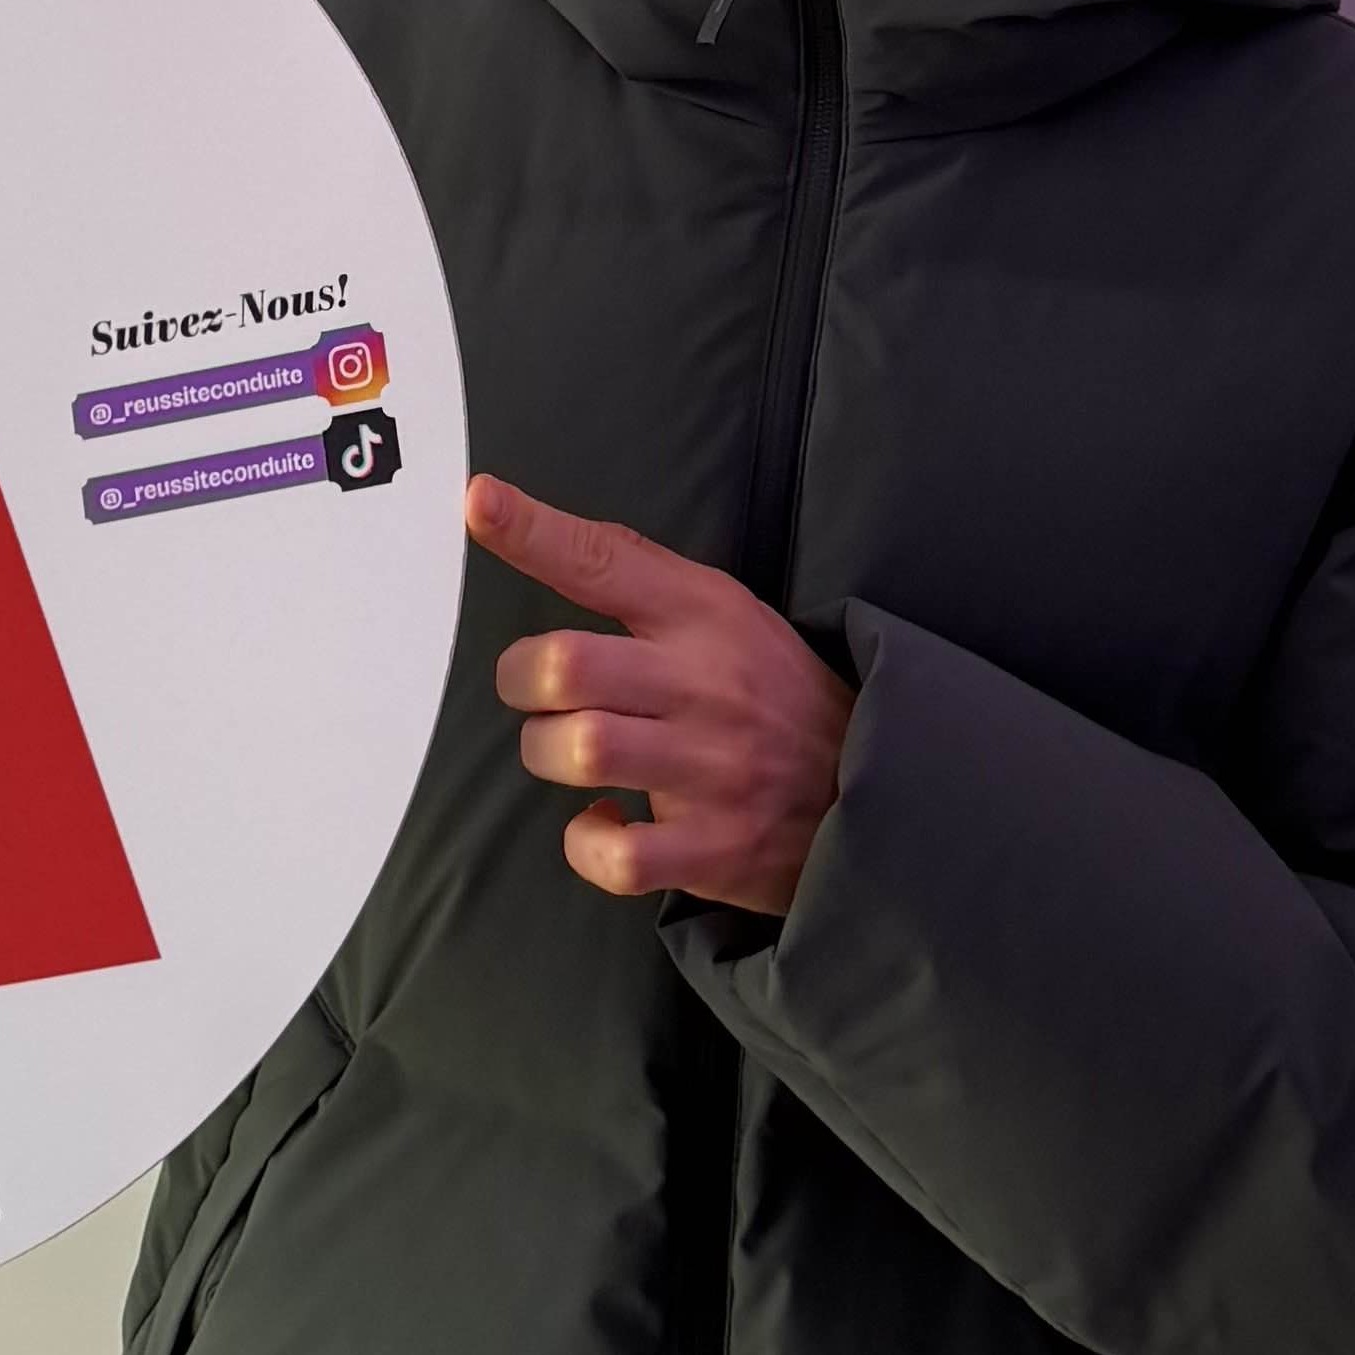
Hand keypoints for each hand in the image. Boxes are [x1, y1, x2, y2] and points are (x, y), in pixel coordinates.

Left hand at [472, 471, 854, 918]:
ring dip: (546, 752)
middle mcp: (706, 684)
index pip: (606, 561)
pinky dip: (587, 840)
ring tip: (565, 749)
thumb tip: (533, 527)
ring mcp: (712, 769)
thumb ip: (638, 576)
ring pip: (579, 750)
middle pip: (567, 665)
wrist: (873, 786)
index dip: (534, 531)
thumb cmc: (773, 692)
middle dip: (521, 679)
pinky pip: (615, 852)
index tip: (480, 501)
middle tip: (532, 688)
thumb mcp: (726, 612)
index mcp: (706, 614)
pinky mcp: (716, 848)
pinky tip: (602, 820)